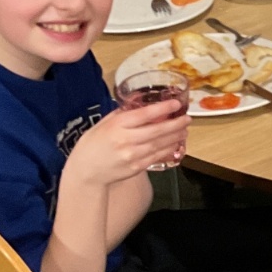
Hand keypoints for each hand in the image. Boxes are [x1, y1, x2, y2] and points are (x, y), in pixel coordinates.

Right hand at [64, 101, 188, 187]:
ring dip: (175, 137)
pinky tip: (175, 144)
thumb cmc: (92, 145)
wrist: (85, 171)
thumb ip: (122, 112)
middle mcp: (126, 140)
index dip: (163, 108)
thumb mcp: (103, 123)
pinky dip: (168, 150)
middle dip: (176, 124)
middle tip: (187, 118)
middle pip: (157, 130)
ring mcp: (132, 155)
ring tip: (184, 130)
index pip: (145, 114)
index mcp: (117, 125)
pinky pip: (157, 157)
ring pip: (160, 144)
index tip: (176, 103)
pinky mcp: (136, 167)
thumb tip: (140, 100)